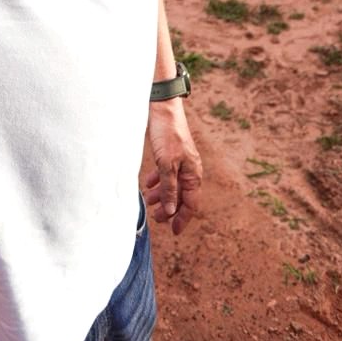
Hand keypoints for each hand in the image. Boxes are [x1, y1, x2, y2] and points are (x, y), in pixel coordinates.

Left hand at [143, 100, 202, 233]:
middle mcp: (189, 169)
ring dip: (161, 195)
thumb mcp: (166, 165)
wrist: (163, 108)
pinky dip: (158, 180)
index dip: (182, 219)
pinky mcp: (170, 153)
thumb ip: (168, 189)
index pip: (190, 204)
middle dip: (169, 208)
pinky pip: (166, 173)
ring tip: (148, 201)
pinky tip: (148, 183)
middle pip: (181, 196)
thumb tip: (170, 211)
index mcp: (193, 174)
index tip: (173, 231)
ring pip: (172, 185)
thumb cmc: (167, 135)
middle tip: (155, 218)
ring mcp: (180, 161)